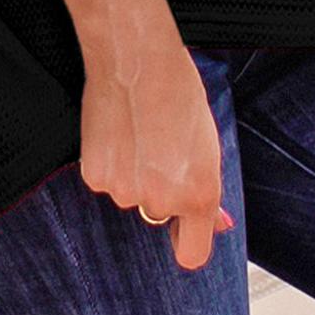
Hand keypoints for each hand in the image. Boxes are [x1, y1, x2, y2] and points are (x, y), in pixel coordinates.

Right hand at [79, 32, 236, 269]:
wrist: (138, 60)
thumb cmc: (179, 89)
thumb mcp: (208, 141)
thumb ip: (207, 186)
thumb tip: (218, 222)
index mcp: (199, 194)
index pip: (192, 255)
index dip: (188, 240)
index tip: (185, 228)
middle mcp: (162, 200)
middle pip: (159, 215)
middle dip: (160, 190)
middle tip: (161, 150)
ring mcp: (125, 191)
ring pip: (130, 195)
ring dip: (134, 175)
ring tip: (141, 133)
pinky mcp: (95, 176)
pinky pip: (105, 180)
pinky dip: (110, 162)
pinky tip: (119, 132)